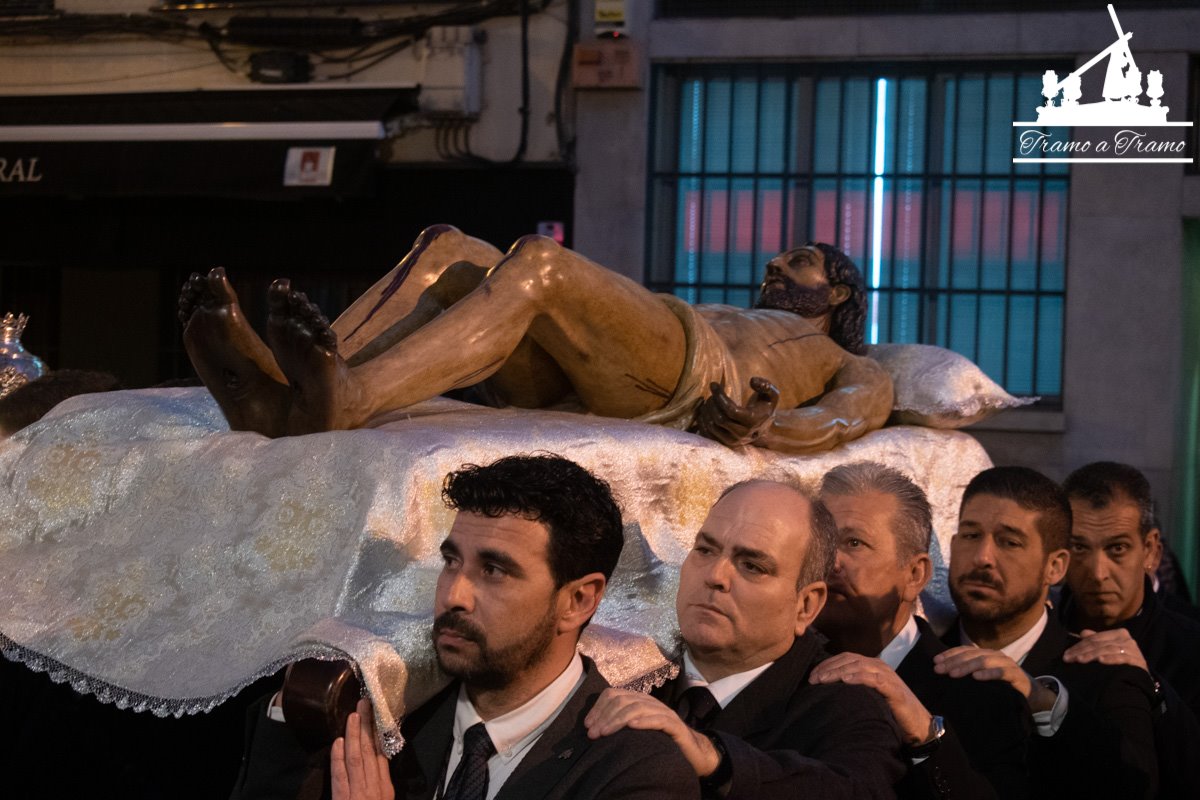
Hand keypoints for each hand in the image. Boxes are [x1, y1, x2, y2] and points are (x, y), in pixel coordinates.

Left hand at [332, 698, 394, 799]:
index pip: (382, 755)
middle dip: (367, 726)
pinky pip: (341, 775)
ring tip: (353, 715)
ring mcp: (360, 793)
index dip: (377, 733)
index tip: (375, 714)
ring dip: (355, 735)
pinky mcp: (345, 799)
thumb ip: (380, 785)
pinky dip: (339, 757)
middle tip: (364, 703)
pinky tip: (339, 742)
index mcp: (385, 788)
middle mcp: (375, 788)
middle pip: (371, 751)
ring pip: (357, 758)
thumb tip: (376, 761)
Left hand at [584, 688, 720, 776]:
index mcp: (640, 702)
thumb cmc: (661, 743)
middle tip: (592, 733)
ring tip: (605, 732)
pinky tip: (632, 727)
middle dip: (605, 716)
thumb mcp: (637, 732)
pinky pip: (659, 720)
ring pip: (638, 708)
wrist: (693, 752)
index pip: (615, 694)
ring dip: (618, 719)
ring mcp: (664, 713)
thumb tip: (593, 727)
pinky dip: (644, 721)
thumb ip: (621, 726)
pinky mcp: (676, 726)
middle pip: (624, 700)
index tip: (587, 725)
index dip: (599, 708)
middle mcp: (651, 703)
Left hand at [694, 377, 779, 446]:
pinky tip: (704, 411)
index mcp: (753, 421)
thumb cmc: (764, 406)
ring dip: (706, 412)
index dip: (719, 396)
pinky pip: (708, 435)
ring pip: (712, 427)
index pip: (731, 410)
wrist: (762, 426)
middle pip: (720, 419)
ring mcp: (733, 441)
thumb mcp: (771, 394)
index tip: (713, 384)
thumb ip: (766, 385)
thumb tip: (752, 381)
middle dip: (711, 404)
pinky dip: (702, 422)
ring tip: (708, 402)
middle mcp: (743, 434)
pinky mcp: (724, 444)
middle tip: (711, 395)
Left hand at [809, 653, 933, 745]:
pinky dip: (858, 677)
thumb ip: (854, 688)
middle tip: (813, 679)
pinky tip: (845, 680)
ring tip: (823, 680)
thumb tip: (828, 690)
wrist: (917, 725)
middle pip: (848, 660)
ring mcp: (887, 675)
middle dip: (828, 668)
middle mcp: (878, 666)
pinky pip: (874, 678)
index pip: (845, 658)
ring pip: (858, 666)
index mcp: (871, 666)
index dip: (827, 665)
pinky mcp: (893, 688)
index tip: (812, 676)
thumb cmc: (890, 712)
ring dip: (838, 672)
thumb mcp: (868, 696)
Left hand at [933, 647, 1055, 712]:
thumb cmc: (1002, 685)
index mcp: (985, 654)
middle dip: (953, 662)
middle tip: (939, 670)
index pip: (964, 650)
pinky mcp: (1016, 674)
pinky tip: (977, 677)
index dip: (949, 654)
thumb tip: (945, 674)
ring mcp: (1006, 663)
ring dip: (966, 666)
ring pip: (983, 661)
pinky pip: (1000, 672)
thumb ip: (969, 673)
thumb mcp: (984, 677)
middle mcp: (995, 655)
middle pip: (971, 655)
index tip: (935, 662)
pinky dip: (988, 674)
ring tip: (953, 674)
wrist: (1031, 694)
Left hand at [1063, 628, 1148, 672]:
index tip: (1066, 654)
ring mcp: (1133, 650)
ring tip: (1079, 660)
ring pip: (1107, 650)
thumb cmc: (1122, 662)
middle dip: (1081, 651)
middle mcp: (1127, 639)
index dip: (1079, 645)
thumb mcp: (1109, 649)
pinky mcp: (1138, 661)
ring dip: (1092, 655)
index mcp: (1119, 633)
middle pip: (1099, 644)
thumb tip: (1082, 632)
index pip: (1094, 638)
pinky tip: (1100, 661)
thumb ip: (1097, 640)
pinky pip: (1121, 658)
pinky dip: (1110, 659)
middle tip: (1068, 659)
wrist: (1141, 678)